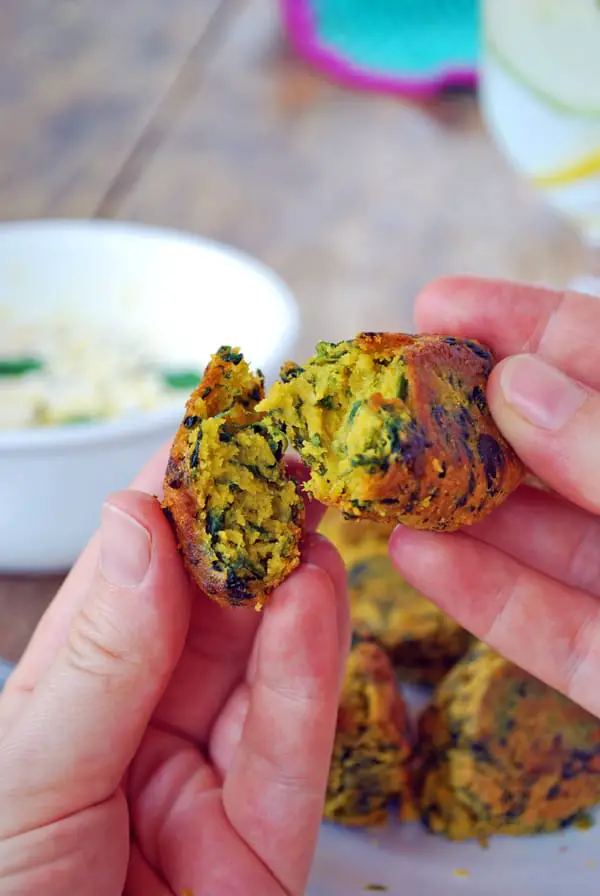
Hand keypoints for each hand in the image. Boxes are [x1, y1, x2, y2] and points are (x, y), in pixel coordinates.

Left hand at [0, 449, 348, 894]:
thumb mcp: (27, 780)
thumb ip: (96, 658)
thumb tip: (138, 526)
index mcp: (68, 701)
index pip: (126, 580)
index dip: (168, 501)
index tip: (211, 428)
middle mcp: (138, 730)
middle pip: (203, 613)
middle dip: (245, 532)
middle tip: (284, 455)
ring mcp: (203, 786)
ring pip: (259, 667)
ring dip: (288, 586)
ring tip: (310, 512)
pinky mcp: (262, 847)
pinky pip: (291, 750)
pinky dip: (308, 671)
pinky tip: (314, 599)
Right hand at [390, 278, 599, 717]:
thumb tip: (517, 384)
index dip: (528, 324)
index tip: (439, 304)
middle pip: (558, 447)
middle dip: (470, 418)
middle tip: (382, 396)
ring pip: (544, 539)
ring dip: (457, 506)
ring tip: (374, 475)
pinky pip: (550, 629)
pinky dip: (484, 595)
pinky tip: (412, 556)